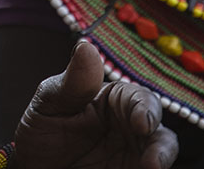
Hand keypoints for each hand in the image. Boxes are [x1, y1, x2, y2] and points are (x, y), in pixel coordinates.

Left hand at [11, 40, 177, 168]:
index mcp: (113, 99)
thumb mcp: (50, 104)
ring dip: (161, 158)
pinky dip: (150, 167)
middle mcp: (129, 124)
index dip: (144, 108)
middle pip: (157, 127)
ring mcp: (133, 151)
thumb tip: (86, 47)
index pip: (137, 98)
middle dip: (160, 142)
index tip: (141, 123)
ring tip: (152, 168)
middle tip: (153, 159)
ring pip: (161, 150)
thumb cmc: (43, 131)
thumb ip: (72, 82)